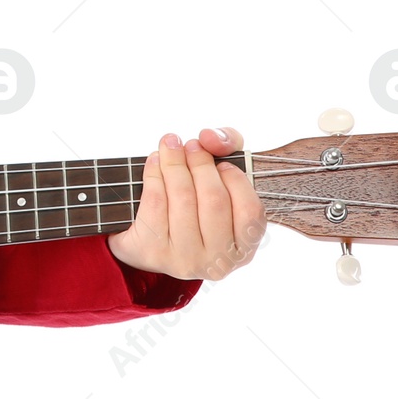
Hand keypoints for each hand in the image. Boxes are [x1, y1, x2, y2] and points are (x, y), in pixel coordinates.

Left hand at [106, 127, 265, 281]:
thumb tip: (210, 137)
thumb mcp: (220, 176)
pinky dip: (153, 174)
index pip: (250, 211)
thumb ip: (228, 145)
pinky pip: (155, 203)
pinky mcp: (152, 252)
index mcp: (243, 248)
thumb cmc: (193, 204)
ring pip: (183, 199)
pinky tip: (154, 161)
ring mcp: (185, 260)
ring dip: (174, 163)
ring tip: (170, 145)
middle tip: (191, 145)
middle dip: (200, 163)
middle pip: (213, 200)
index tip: (221, 162)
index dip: (236, 180)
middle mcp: (218, 261)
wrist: (147, 239)